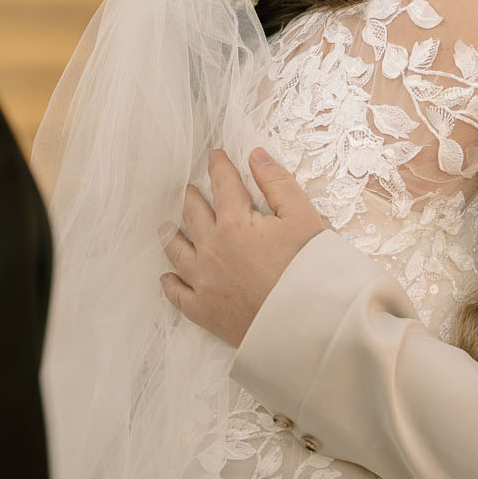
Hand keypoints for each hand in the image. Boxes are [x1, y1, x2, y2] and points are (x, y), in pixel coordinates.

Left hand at [160, 148, 327, 347]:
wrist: (309, 323)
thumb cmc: (310, 268)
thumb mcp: (302, 217)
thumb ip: (277, 183)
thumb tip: (256, 155)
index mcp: (234, 223)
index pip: (223, 184)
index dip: (219, 166)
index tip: (215, 155)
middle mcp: (211, 249)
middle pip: (193, 215)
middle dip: (192, 197)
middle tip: (190, 189)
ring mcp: (204, 282)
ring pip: (178, 252)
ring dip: (172, 235)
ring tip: (167, 227)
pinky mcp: (204, 312)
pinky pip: (178, 294)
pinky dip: (170, 283)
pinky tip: (167, 277)